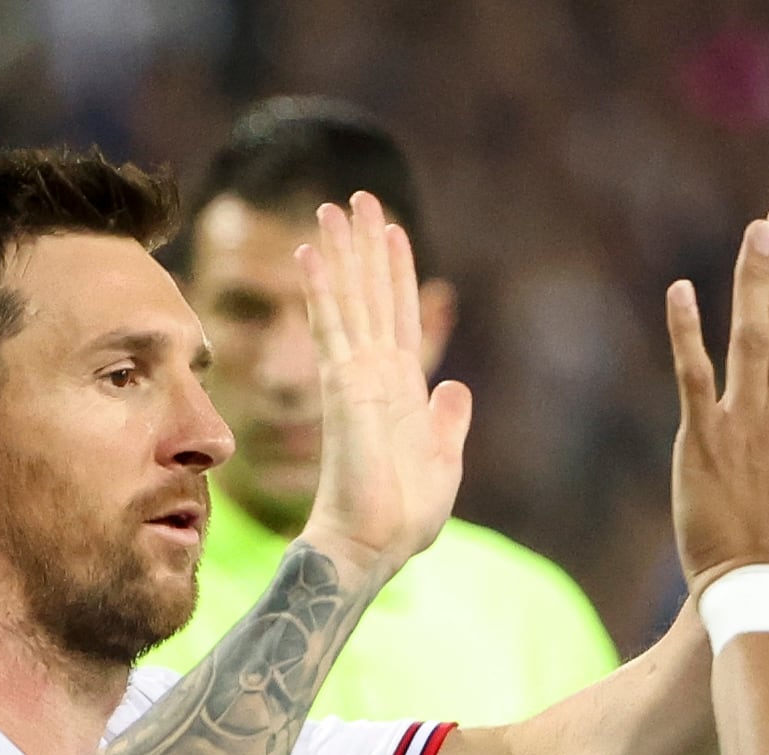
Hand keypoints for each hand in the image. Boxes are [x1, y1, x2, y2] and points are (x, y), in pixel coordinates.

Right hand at [295, 193, 471, 580]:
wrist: (374, 544)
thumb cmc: (404, 515)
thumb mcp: (445, 460)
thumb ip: (448, 419)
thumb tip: (455, 385)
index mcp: (402, 389)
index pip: (399, 316)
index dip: (397, 272)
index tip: (392, 231)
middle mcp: (375, 374)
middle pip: (371, 294)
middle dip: (364, 246)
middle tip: (356, 197)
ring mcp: (355, 376)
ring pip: (349, 299)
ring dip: (341, 252)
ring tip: (332, 207)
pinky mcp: (343, 386)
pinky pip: (331, 326)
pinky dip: (323, 288)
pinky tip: (313, 253)